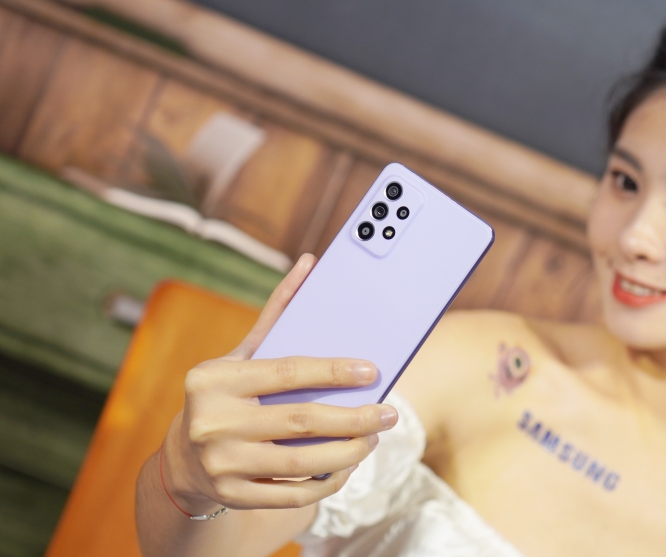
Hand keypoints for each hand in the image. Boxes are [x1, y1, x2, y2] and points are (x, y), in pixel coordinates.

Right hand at [160, 254, 398, 512]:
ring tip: (372, 438)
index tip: (372, 371)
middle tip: (388, 414)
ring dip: (348, 452)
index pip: (286, 372)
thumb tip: (309, 264)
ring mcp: (220, 463)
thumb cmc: (225, 395)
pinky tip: (348, 467)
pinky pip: (293, 493)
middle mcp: (212, 422)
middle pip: (302, 421)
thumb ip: (276, 315)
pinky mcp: (230, 496)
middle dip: (354, 418)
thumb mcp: (240, 356)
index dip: (334, 372)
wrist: (183, 459)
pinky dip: (327, 482)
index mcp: (214, 379)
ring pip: (302, 461)